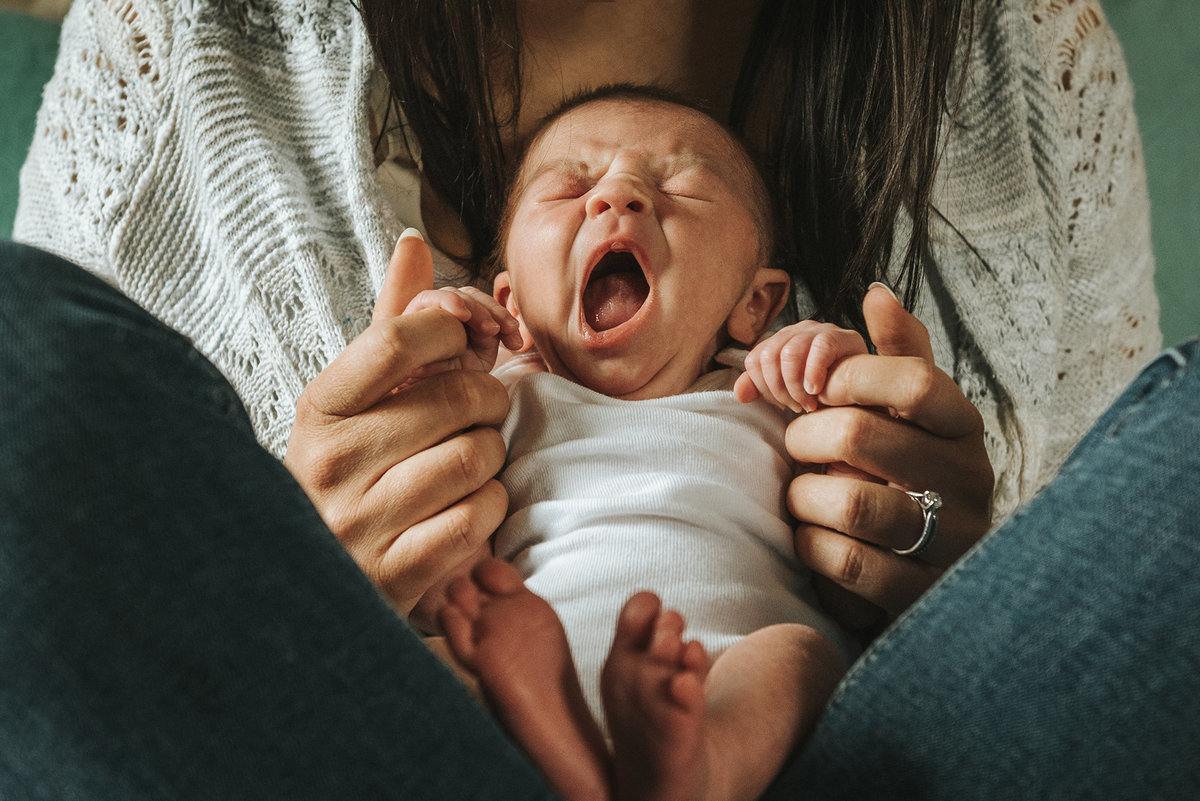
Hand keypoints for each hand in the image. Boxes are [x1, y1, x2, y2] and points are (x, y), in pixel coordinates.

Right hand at [284, 231, 510, 614]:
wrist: (319, 578)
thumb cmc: (356, 473)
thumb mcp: (359, 398)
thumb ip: (393, 325)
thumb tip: (415, 243)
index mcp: (319, 408)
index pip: (398, 338)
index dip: (451, 332)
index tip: (463, 346)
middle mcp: (329, 463)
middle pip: (459, 399)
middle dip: (487, 404)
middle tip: (477, 417)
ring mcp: (357, 523)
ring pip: (477, 459)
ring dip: (491, 461)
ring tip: (466, 467)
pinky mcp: (393, 577)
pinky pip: (478, 520)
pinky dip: (488, 512)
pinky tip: (465, 512)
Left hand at [734, 321, 867, 412]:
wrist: (863, 397)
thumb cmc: (824, 394)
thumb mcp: (788, 394)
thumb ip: (762, 389)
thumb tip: (740, 393)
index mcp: (781, 341)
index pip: (755, 359)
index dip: (763, 387)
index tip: (781, 405)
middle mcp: (798, 331)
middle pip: (769, 356)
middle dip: (779, 389)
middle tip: (796, 408)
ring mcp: (821, 330)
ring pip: (789, 353)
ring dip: (795, 386)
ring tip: (808, 404)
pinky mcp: (844, 337)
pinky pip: (820, 348)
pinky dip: (813, 374)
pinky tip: (817, 392)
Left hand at [785, 285, 994, 629]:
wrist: (930, 571)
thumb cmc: (906, 474)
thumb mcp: (909, 414)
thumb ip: (897, 355)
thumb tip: (877, 293)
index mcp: (964, 428)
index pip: (915, 381)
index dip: (850, 378)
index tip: (818, 390)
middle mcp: (970, 480)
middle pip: (860, 435)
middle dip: (805, 438)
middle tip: (797, 445)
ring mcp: (952, 540)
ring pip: (850, 503)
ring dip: (804, 496)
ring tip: (803, 495)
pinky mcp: (922, 593)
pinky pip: (847, 562)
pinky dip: (811, 546)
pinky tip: (812, 538)